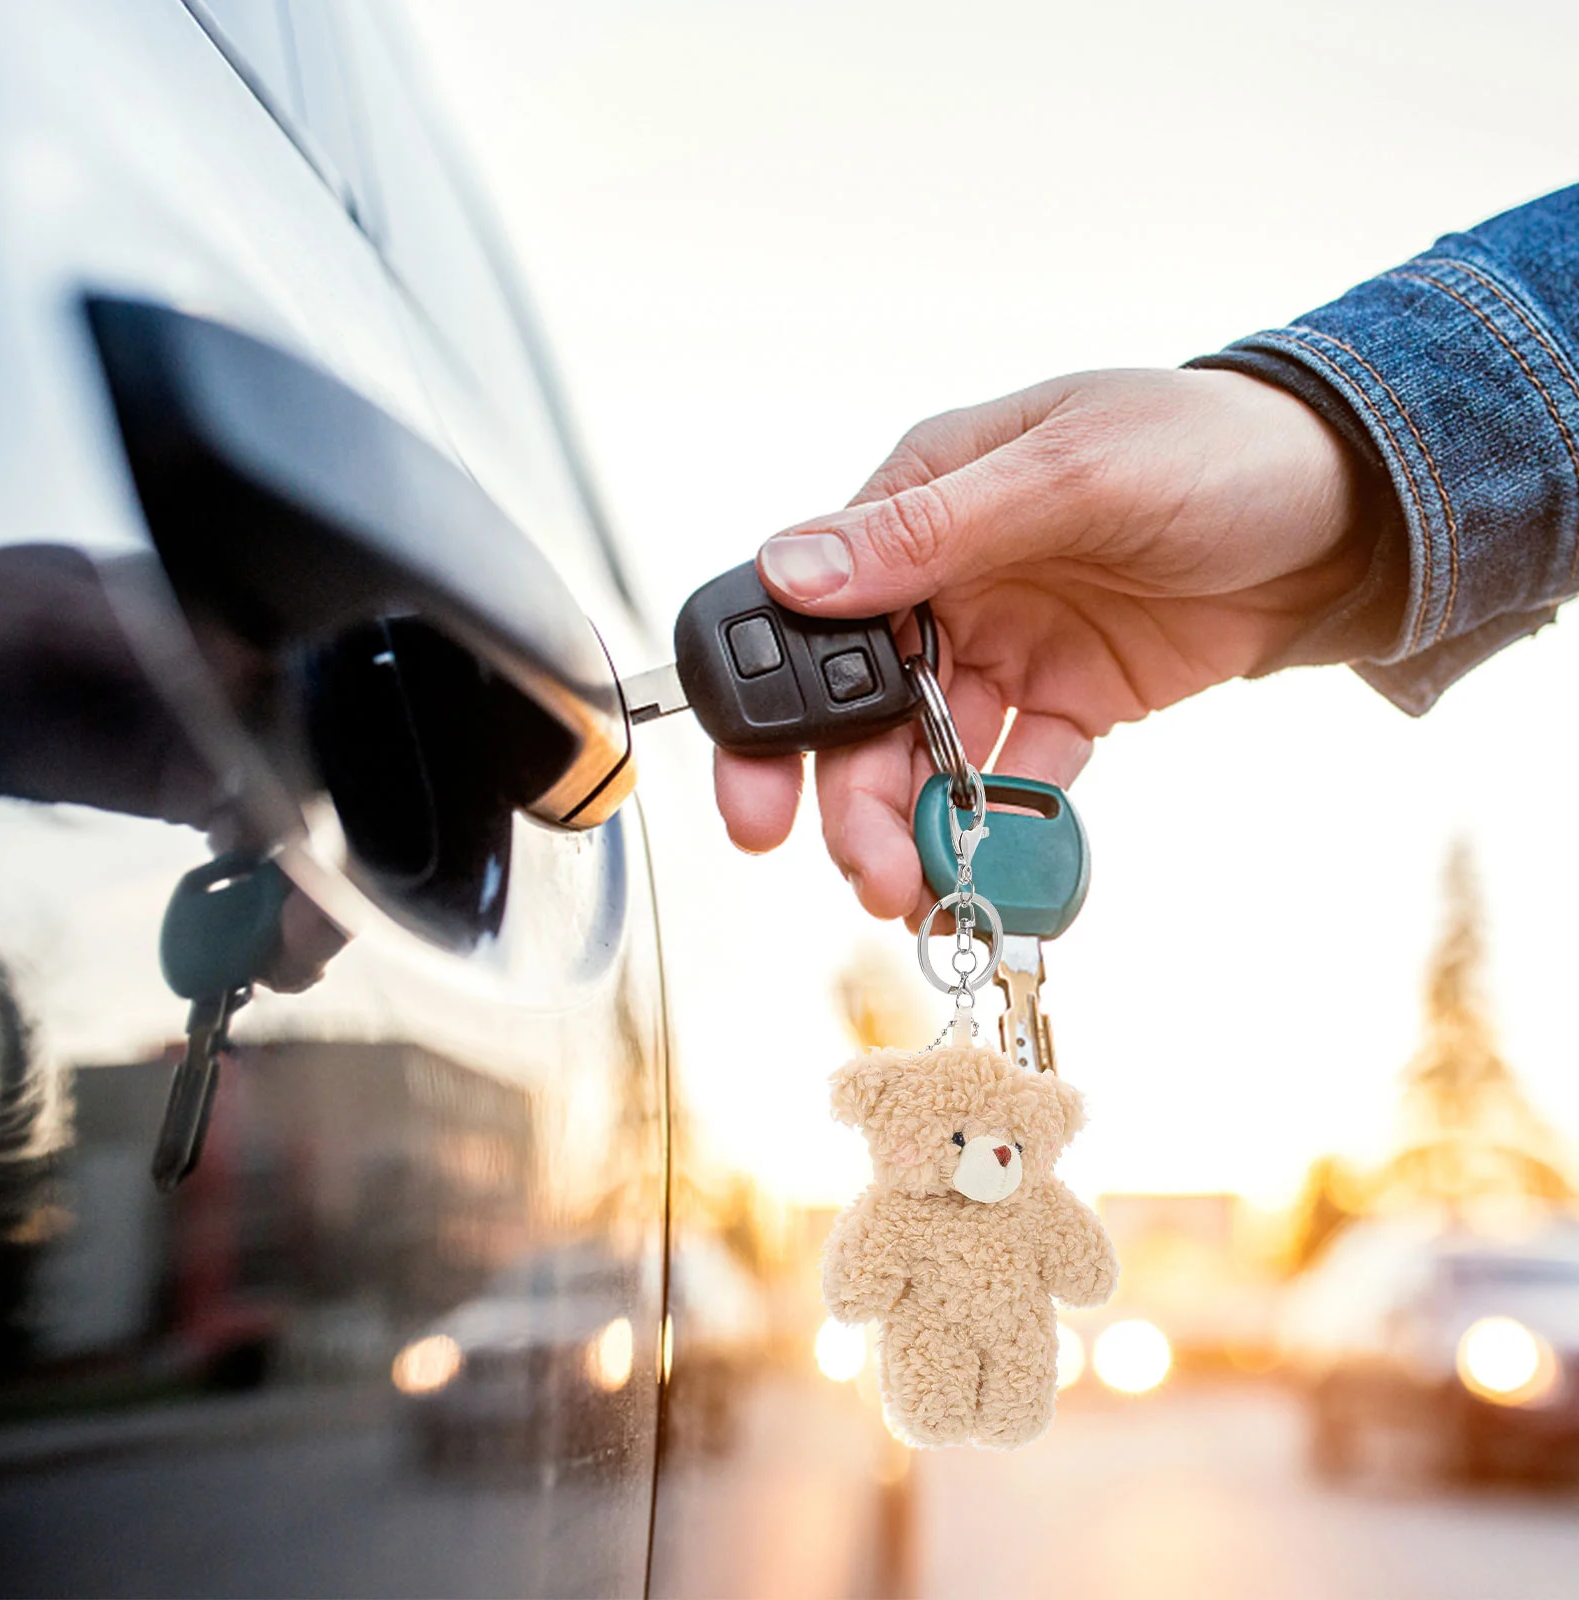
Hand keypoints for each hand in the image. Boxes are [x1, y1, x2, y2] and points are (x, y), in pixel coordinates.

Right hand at [713, 368, 1371, 921]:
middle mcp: (947, 582)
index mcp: (920, 503)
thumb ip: (927, 531)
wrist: (1353, 504)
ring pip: (928, 757)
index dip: (769, 713)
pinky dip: (1005, 828)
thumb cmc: (1211, 447)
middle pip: (859, 710)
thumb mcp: (1069, 473)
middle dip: (850, 800)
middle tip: (868, 873)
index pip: (807, 614)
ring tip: (925, 894)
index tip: (757, 803)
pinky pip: (1018, 778)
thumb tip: (790, 570)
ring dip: (918, 828)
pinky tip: (999, 874)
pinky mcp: (1069, 702)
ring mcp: (1006, 647)